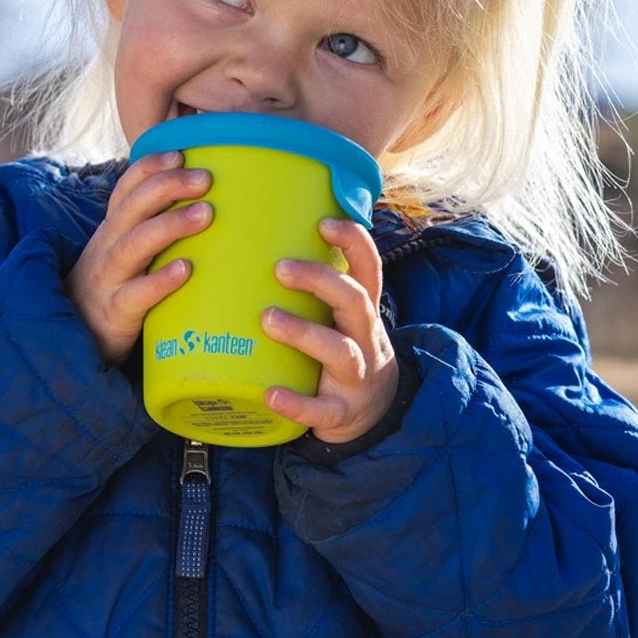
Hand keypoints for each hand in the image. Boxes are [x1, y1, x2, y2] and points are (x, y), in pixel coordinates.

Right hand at [65, 151, 212, 367]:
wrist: (77, 338)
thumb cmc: (115, 288)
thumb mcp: (126, 253)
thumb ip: (154, 229)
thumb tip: (208, 204)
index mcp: (113, 229)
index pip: (127, 189)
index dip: (150, 168)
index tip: (180, 154)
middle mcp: (107, 247)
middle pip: (133, 208)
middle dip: (168, 187)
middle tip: (206, 178)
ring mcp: (109, 279)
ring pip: (133, 246)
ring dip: (170, 226)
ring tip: (205, 214)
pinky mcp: (115, 312)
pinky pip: (136, 295)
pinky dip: (160, 281)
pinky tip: (186, 270)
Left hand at [261, 217, 399, 444]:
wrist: (373, 414)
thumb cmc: (344, 349)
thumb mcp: (342, 317)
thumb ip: (318, 286)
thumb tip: (263, 234)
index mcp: (362, 311)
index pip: (368, 269)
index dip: (354, 243)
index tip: (324, 223)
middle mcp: (365, 338)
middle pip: (354, 301)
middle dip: (321, 281)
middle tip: (280, 268)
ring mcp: (356, 376)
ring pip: (340, 352)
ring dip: (304, 333)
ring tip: (267, 319)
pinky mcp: (341, 412)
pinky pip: (322, 409)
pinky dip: (297, 403)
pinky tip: (271, 394)